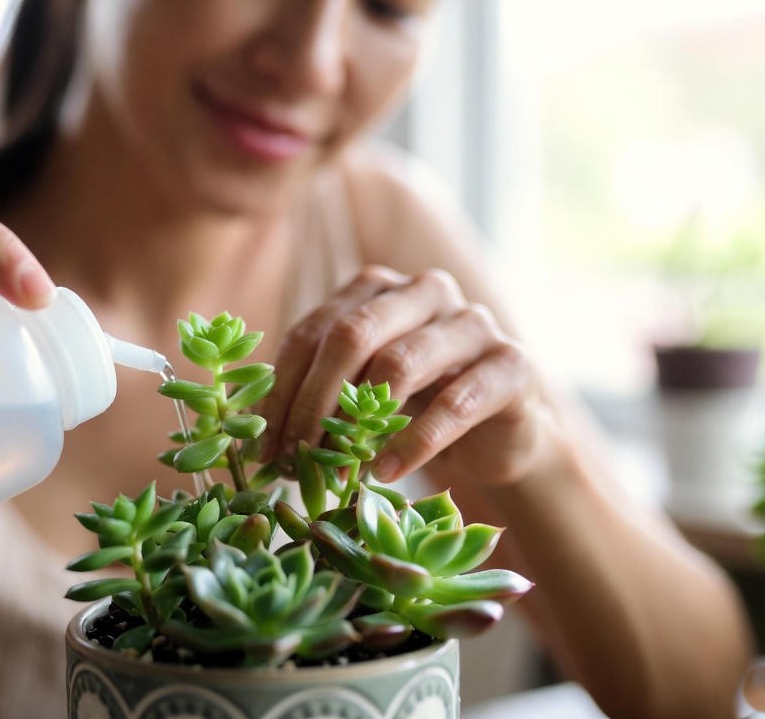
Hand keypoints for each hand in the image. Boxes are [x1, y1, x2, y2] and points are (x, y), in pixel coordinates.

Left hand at [260, 266, 551, 487]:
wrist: (499, 434)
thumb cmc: (416, 408)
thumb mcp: (360, 395)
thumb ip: (315, 395)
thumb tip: (254, 436)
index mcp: (377, 290)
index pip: (313, 331)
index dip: (283, 390)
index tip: (265, 446)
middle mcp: (425, 291)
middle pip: (351, 334)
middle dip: (314, 400)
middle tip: (297, 456)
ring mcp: (473, 322)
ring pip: (400, 362)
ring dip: (360, 426)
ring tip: (340, 472)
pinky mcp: (511, 365)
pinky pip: (455, 402)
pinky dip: (413, 444)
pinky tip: (387, 474)